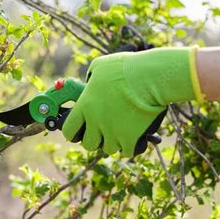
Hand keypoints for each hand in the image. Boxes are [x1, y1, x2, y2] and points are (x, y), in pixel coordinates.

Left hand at [62, 47, 203, 156]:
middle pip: (88, 144)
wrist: (150, 77)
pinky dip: (129, 147)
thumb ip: (91, 78)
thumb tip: (90, 82)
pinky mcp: (130, 139)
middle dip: (95, 139)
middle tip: (103, 132)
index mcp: (85, 106)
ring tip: (121, 131)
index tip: (80, 130)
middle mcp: (96, 122)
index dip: (73, 132)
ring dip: (114, 142)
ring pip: (109, 149)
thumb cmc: (125, 67)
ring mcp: (112, 132)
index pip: (69, 131)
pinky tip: (133, 137)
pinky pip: (126, 152)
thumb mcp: (100, 66)